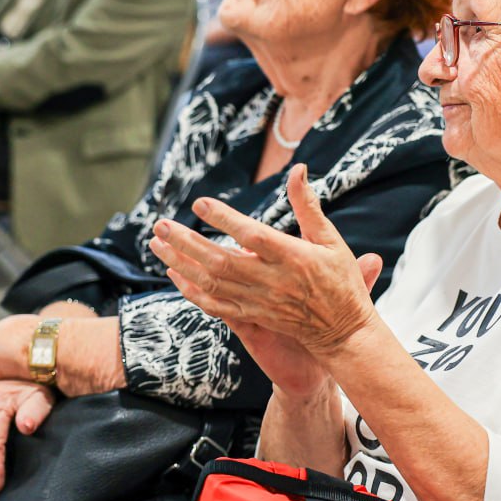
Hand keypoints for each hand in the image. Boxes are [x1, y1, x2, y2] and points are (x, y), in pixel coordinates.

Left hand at [148, 163, 383, 365]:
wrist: (343, 331)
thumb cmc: (339, 280)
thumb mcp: (331, 239)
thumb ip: (308, 205)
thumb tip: (298, 169)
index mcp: (293, 257)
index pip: (252, 235)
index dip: (225, 219)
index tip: (200, 203)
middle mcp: (273, 280)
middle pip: (221, 260)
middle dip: (187, 242)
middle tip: (161, 225)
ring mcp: (259, 301)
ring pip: (212, 283)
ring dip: (181, 263)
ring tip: (157, 244)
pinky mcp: (253, 317)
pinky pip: (215, 306)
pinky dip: (192, 291)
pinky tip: (175, 275)